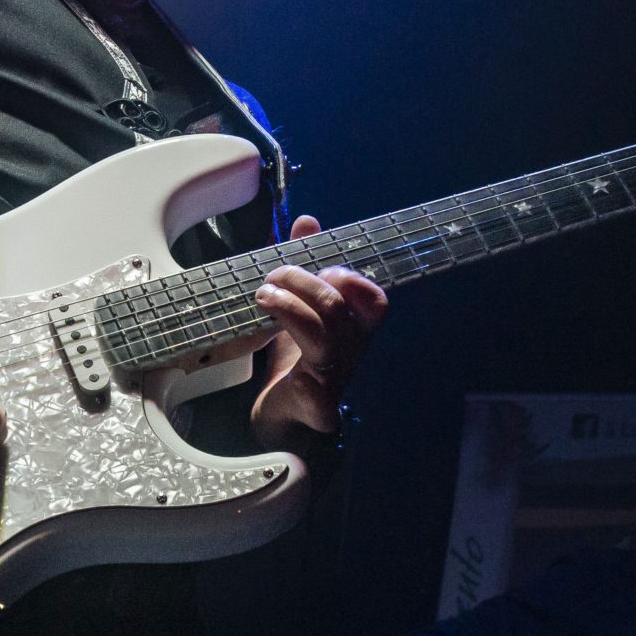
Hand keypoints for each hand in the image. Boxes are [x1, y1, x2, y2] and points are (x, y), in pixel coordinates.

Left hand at [249, 214, 387, 443]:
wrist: (284, 414)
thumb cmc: (296, 357)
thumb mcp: (300, 306)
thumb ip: (305, 264)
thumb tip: (307, 221)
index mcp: (352, 327)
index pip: (373, 300)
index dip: (352, 280)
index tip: (322, 268)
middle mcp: (350, 351)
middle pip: (337, 308)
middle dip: (301, 282)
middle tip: (271, 276)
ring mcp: (336, 378)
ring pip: (323, 337)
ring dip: (289, 307)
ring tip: (262, 295)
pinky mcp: (317, 405)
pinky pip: (316, 388)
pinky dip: (298, 363)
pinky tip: (276, 343)